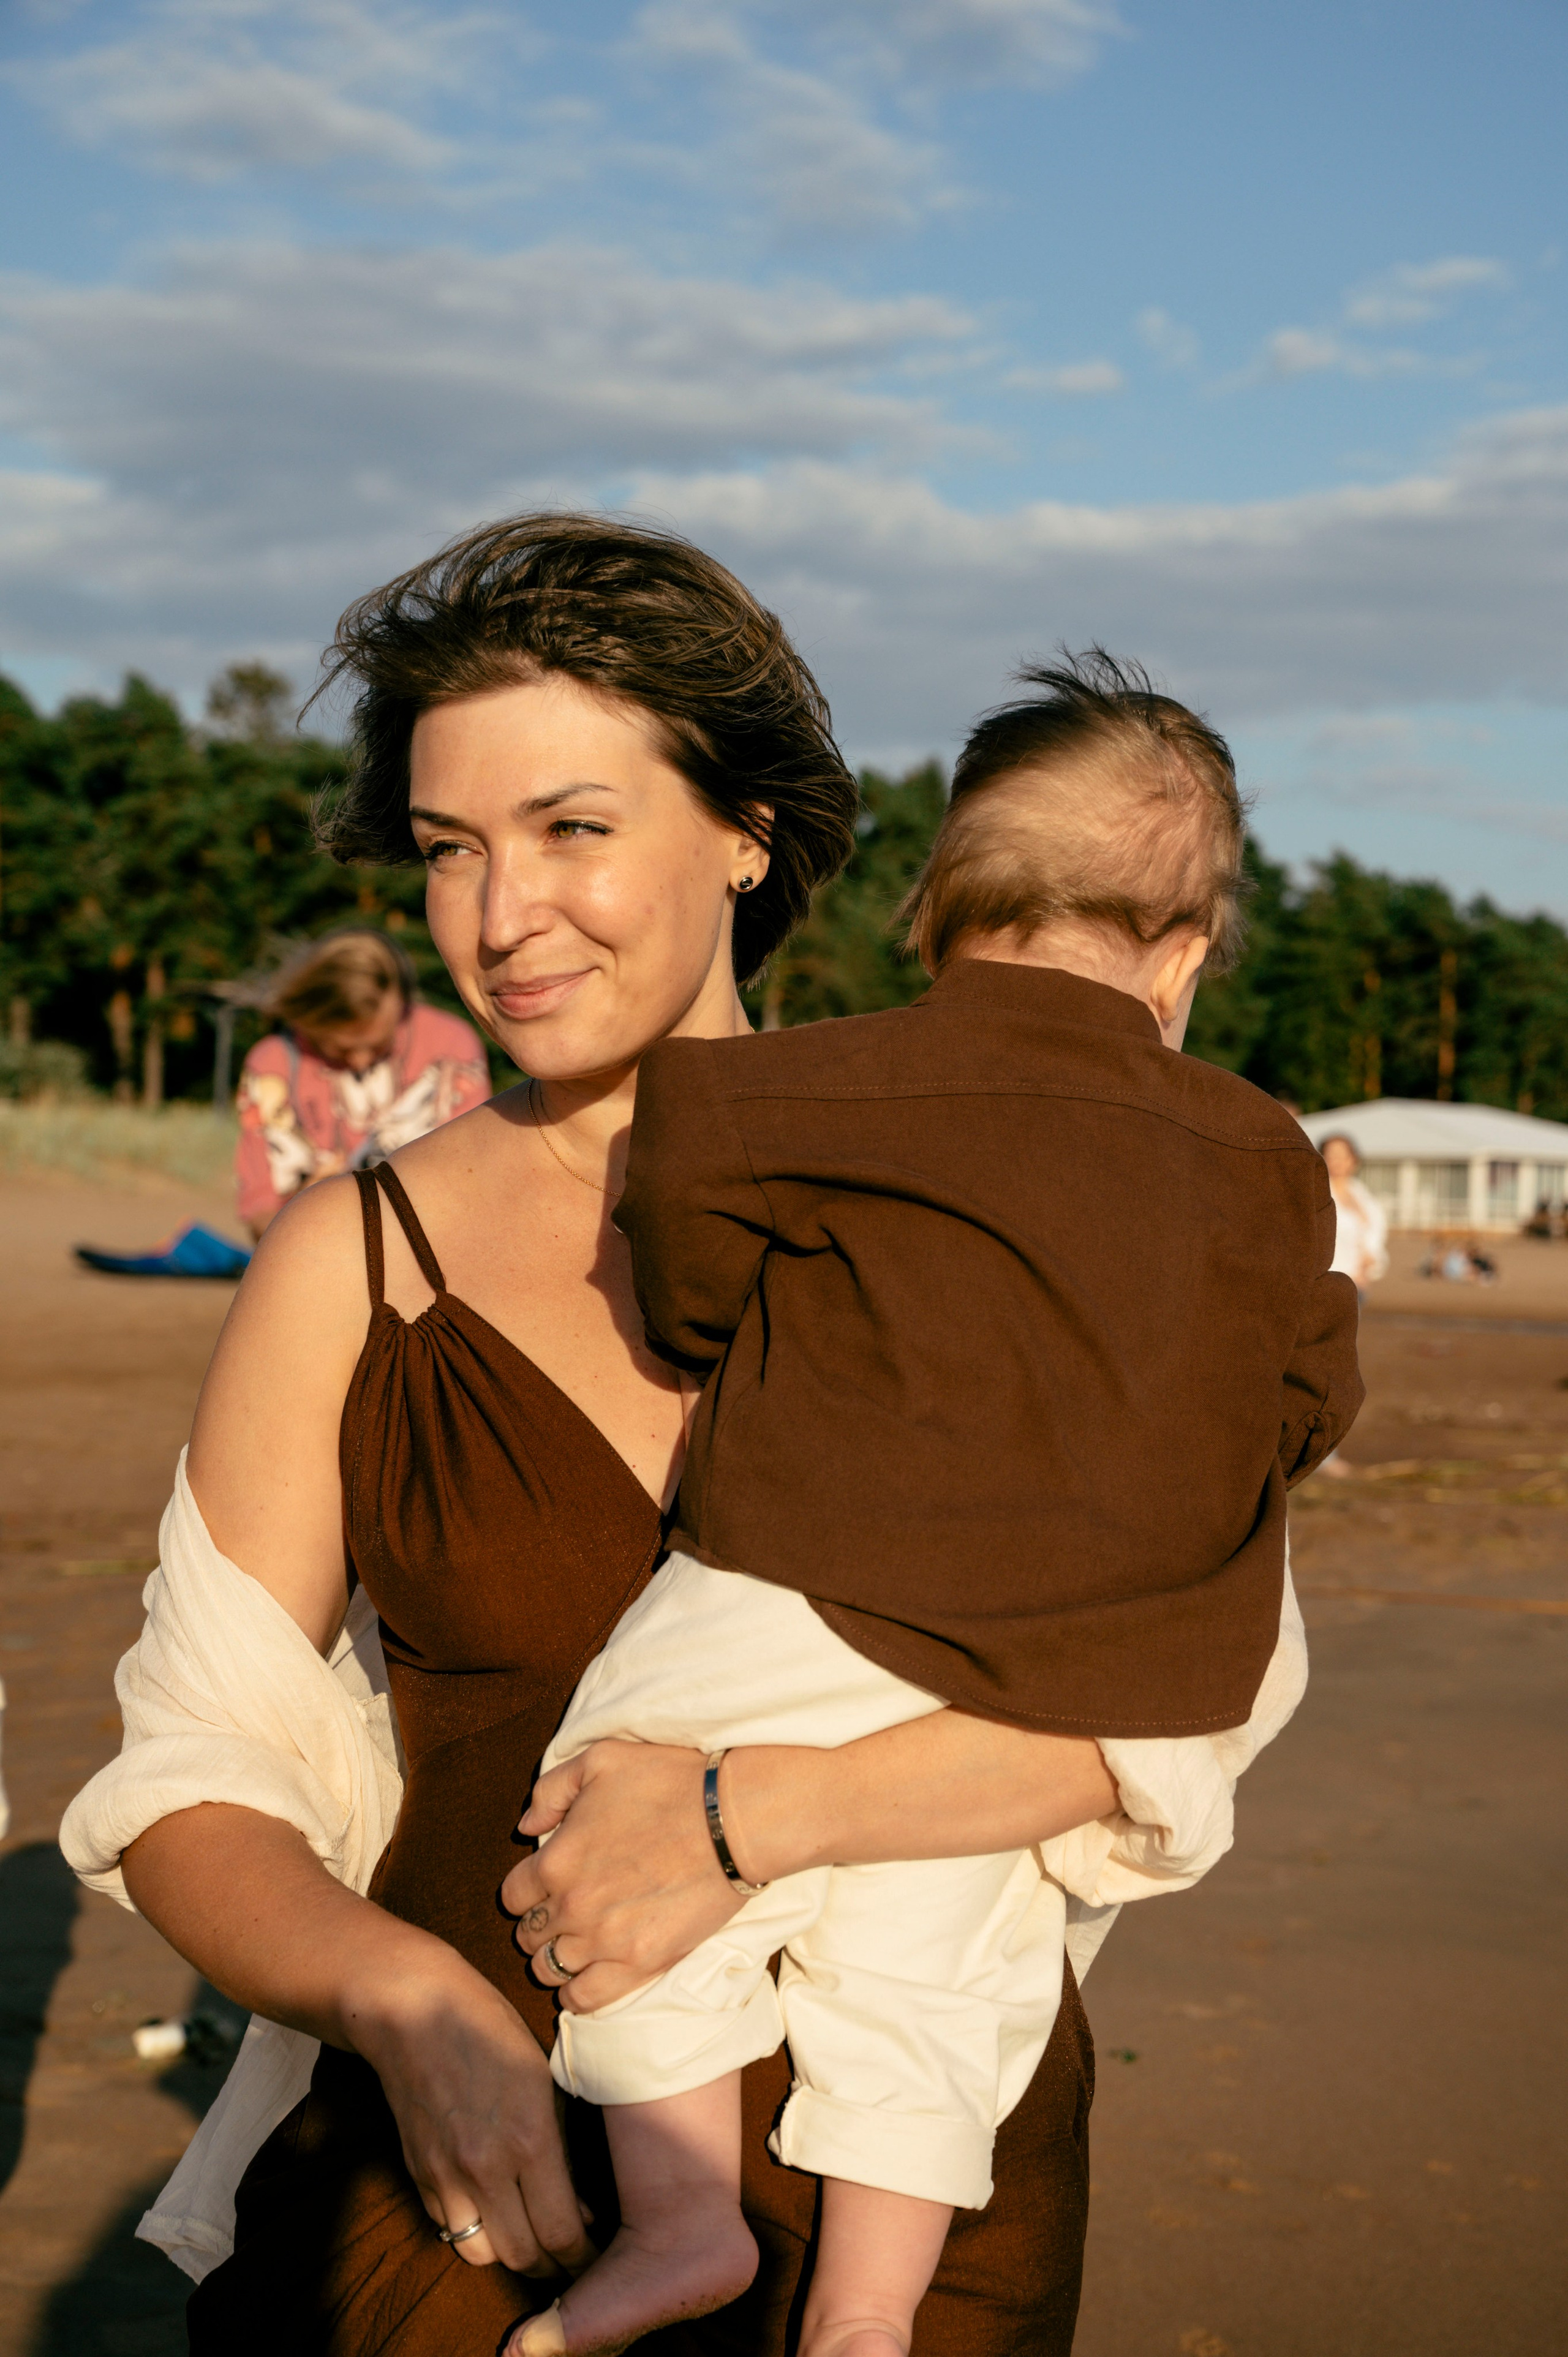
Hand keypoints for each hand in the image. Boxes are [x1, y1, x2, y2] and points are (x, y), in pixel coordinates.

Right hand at [344, 1946, 595, 2278]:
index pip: (562, 2231)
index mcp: (530, 2138)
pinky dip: (473, 2229)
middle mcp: (487, 2167)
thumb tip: (580, 2208)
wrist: (414, 2010)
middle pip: (523, 2256)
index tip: (596, 2258)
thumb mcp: (544, 2078)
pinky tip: (490, 2209)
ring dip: (508, 2252)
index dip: (583, 2257)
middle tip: (568, 2257)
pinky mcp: (419, 2175)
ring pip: (482, 2254)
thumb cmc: (490, 2029)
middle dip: (551, 2265)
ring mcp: (447, 2176)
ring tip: (528, 2236)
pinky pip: (449, 2228)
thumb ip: (562, 2146)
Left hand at [501, 1741, 743, 2011]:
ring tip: (576, 1945)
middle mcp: (572, 1907)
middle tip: (563, 1913)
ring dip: (555, 1958)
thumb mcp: (601, 1759)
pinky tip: (588, 1976)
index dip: (526, 1889)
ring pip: (549, 1970)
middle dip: (539, 1924)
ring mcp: (605, 1941)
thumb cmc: (669, 1782)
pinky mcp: (640, 1964)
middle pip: (528, 1936)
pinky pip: (585, 1999)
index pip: (513, 1895)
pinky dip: (577, 1993)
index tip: (546, 1885)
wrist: (732, 1821)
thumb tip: (525, 1827)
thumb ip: (551, 1790)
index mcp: (556, 1860)